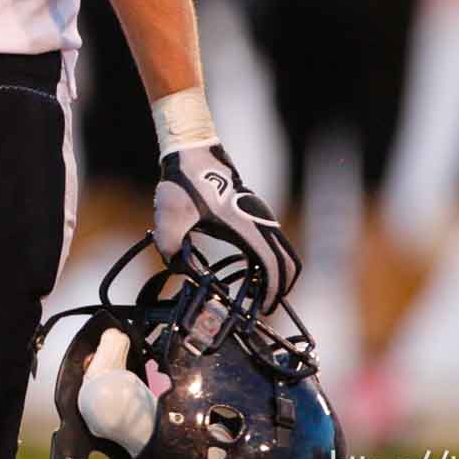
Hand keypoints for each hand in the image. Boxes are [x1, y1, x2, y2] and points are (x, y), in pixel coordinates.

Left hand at [153, 143, 300, 313]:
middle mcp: (261, 221)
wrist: (193, 150)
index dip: (272, 290)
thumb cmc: (184, 181)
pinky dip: (274, 261)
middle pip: (290, 262)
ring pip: (286, 252)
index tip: (262, 308)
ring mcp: (261, 215)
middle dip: (282, 288)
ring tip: (258, 293)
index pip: (272, 264)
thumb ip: (169, 243)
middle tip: (262, 307)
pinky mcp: (256, 212)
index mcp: (245, 225)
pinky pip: (275, 243)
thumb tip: (176, 266)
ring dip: (279, 275)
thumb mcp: (170, 213)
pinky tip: (251, 270)